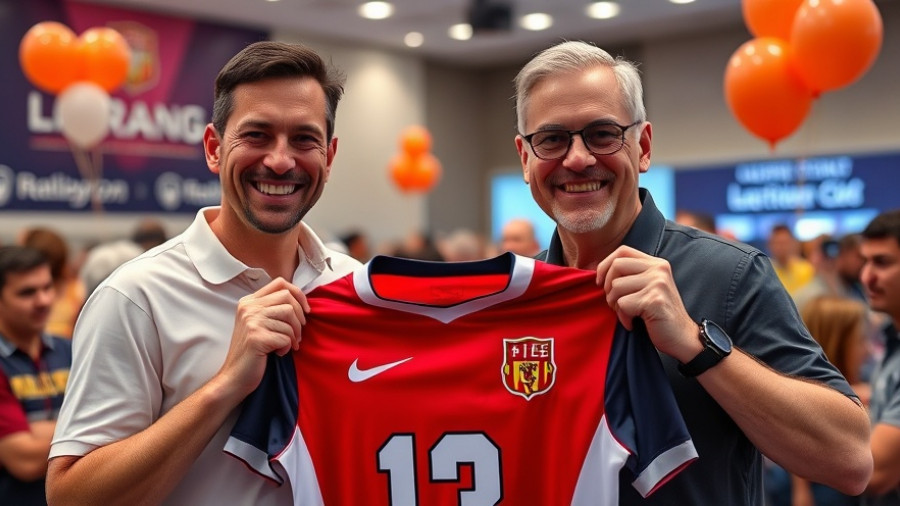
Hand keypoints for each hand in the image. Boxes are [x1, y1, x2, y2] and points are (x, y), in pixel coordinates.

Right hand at [217, 277, 309, 398]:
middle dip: (299, 317)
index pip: (280, 283)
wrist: (234, 377)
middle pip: (287, 298)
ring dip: (294, 335)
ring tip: (289, 345)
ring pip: (289, 317)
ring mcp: (251, 321)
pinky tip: (279, 353)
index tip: (305, 310)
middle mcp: (248, 308)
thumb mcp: (257, 324)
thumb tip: (300, 302)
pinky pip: (286, 336)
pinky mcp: (256, 337)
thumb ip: (272, 310)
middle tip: (298, 334)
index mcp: (248, 302)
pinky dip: (287, 347)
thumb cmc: (251, 352)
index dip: (298, 294)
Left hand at [595, 245, 698, 361]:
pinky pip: (623, 304)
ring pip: (616, 286)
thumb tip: (597, 271)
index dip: (605, 265)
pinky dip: (623, 317)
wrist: (681, 338)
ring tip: (628, 314)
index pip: (622, 251)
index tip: (600, 282)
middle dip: (608, 287)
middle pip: (616, 266)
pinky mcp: (654, 300)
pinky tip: (633, 323)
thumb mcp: (646, 288)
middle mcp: (659, 269)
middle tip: (616, 304)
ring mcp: (658, 283)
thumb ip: (630, 276)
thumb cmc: (658, 315)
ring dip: (616, 305)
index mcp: (656, 264)